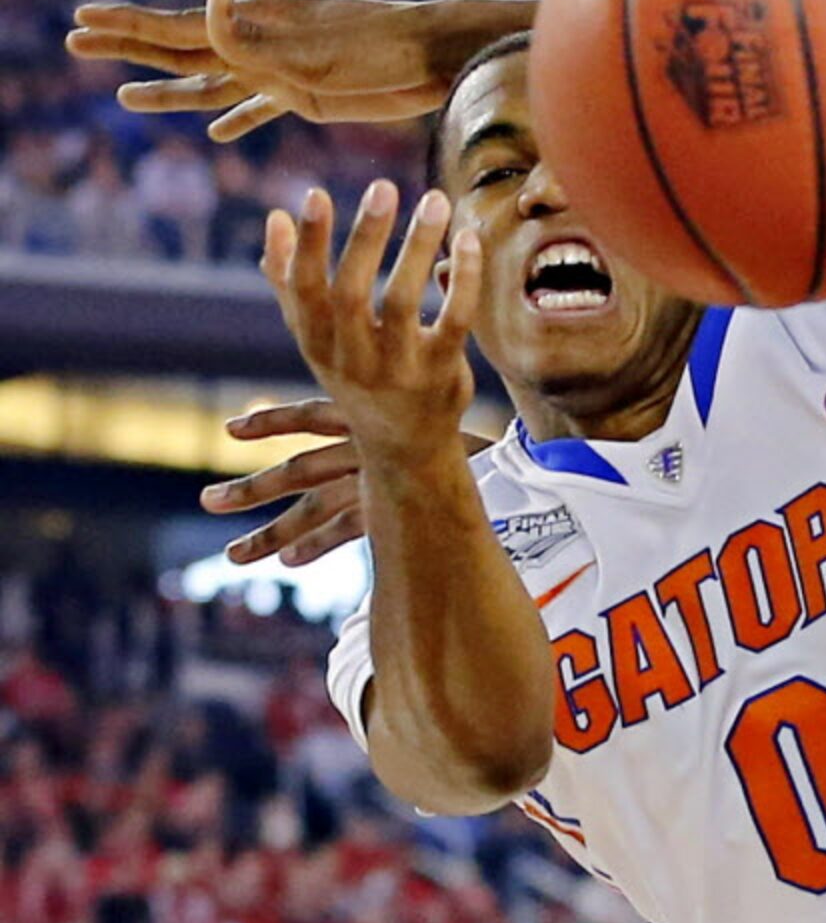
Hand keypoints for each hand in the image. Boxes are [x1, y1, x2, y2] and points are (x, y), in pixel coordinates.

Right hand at [68, 0, 477, 140]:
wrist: (438, 58)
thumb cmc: (379, 47)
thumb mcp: (309, 46)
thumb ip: (251, 37)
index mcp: (257, 21)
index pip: (176, 25)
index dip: (127, 26)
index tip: (80, 20)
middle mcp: (263, 40)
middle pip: (182, 48)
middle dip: (130, 48)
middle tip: (75, 42)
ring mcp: (284, 68)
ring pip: (215, 82)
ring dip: (171, 90)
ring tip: (128, 98)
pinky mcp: (311, 94)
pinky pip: (261, 107)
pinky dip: (236, 118)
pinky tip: (216, 134)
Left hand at [200, 400, 494, 567]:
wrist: (519, 452)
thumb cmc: (481, 421)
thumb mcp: (436, 388)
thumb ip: (406, 380)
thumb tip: (385, 360)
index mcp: (374, 413)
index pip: (312, 415)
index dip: (272, 420)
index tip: (231, 429)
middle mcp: (368, 447)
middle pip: (299, 468)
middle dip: (252, 486)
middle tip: (208, 501)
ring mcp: (380, 482)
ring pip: (313, 507)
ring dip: (270, 532)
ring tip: (232, 555)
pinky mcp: (396, 510)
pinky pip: (346, 531)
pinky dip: (315, 544)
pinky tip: (288, 562)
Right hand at [263, 182, 479, 473]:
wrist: (403, 450)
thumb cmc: (357, 374)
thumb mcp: (318, 336)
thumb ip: (291, 281)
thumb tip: (274, 217)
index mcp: (317, 343)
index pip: (303, 290)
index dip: (306, 245)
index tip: (313, 194)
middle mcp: (351, 357)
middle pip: (350, 293)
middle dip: (364, 238)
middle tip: (382, 187)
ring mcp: (397, 367)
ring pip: (404, 301)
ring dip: (418, 246)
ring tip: (435, 198)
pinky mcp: (440, 371)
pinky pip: (454, 319)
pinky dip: (463, 277)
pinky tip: (468, 238)